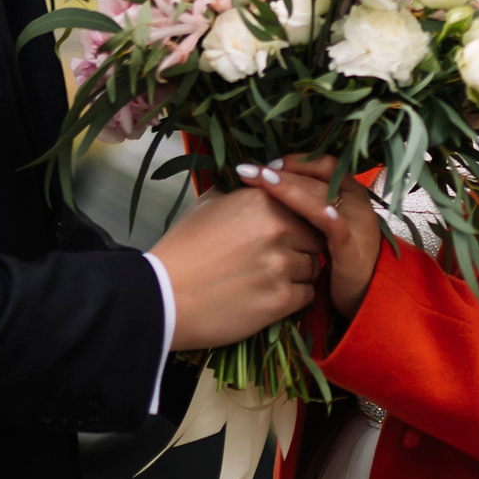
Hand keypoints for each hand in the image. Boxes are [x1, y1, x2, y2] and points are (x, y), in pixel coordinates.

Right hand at [150, 186, 323, 348]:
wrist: (163, 296)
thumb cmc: (182, 250)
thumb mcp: (208, 205)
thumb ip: (241, 191)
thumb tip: (259, 178)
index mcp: (262, 200)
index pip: (304, 207)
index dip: (297, 222)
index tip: (285, 234)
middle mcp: (278, 228)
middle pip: (315, 238)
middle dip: (301, 249)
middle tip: (277, 260)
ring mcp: (281, 265)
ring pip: (312, 269)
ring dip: (296, 275)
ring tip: (267, 280)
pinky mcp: (281, 299)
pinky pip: (307, 296)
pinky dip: (293, 298)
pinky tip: (270, 297)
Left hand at [236, 156, 381, 319]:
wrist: (364, 291)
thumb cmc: (336, 255)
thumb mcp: (323, 223)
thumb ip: (306, 203)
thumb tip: (267, 185)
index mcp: (349, 191)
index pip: (323, 165)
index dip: (295, 161)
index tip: (267, 165)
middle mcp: (355, 202)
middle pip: (317, 179)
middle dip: (283, 172)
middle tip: (250, 170)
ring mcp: (356, 224)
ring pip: (322, 199)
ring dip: (290, 188)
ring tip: (264, 180)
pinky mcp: (351, 249)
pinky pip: (337, 229)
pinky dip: (325, 217)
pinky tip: (309, 209)